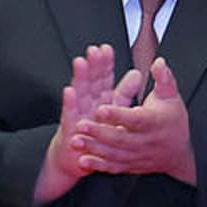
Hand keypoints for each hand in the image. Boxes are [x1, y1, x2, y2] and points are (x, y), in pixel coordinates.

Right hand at [34, 44, 122, 204]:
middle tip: (95, 50)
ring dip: (79, 78)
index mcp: (101, 99)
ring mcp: (78, 115)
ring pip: (79, 93)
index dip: (105, 64)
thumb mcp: (114, 111)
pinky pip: (70, 114)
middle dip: (93, 65)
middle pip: (91, 81)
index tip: (106, 49)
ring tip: (81, 62)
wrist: (76, 157)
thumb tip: (137, 73)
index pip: (103, 78)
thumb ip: (125, 93)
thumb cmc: (96, 133)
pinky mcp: (70, 128)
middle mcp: (88, 104)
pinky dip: (70, 103)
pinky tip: (69, 91)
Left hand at [73, 58, 196, 183]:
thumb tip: (158, 62)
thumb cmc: (173, 119)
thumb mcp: (171, 96)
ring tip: (76, 141)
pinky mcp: (131, 166)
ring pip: (114, 154)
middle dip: (99, 132)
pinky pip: (114, 168)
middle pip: (121, 138)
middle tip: (80, 125)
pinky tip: (84, 160)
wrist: (178, 152)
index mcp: (154, 122)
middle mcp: (146, 141)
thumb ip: (164, 78)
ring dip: (94, 148)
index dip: (117, 115)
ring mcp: (138, 156)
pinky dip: (99, 165)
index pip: (135, 119)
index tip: (100, 108)